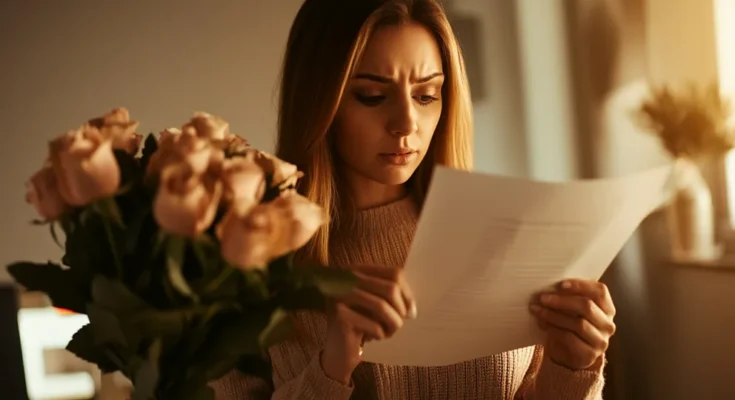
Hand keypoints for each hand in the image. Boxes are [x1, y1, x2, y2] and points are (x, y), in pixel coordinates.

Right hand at [321, 264, 415, 383]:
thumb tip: (412, 309)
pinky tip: (370, 338)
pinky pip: (374, 326)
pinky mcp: (340, 315)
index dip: (407, 293)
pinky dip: (379, 335)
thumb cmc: (361, 324)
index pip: (394, 273)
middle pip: (391, 288)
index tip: (410, 311)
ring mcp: (341, 295)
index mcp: (358, 270)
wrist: (337, 349)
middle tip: (398, 324)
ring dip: (392, 324)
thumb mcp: (375, 304)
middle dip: (400, 310)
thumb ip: (393, 296)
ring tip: (387, 333)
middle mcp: (347, 278)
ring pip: (383, 307)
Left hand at [529, 278, 615, 369]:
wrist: (572, 355)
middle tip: (543, 298)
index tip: (560, 284)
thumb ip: (570, 298)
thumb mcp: (574, 311)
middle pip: (587, 306)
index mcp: (607, 309)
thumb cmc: (572, 326)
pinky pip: (570, 338)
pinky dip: (553, 329)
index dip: (581, 285)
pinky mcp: (590, 354)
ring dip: (554, 315)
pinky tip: (542, 324)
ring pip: (578, 323)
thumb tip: (549, 287)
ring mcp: (600, 341)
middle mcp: (607, 324)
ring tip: (538, 310)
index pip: (600, 292)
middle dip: (562, 300)